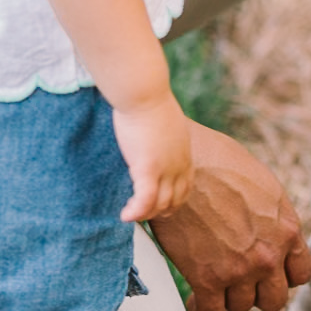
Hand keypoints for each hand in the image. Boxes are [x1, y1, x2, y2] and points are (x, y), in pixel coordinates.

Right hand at [113, 93, 194, 222]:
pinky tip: (124, 216)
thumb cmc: (149, 101)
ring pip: (160, 204)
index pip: (186, 187)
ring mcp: (166, 169)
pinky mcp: (148, 169)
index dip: (174, 200)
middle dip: (160, 211)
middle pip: (175, 200)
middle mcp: (179, 165)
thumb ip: (165, 136)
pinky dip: (136, 212)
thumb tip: (156, 136)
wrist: (145, 94)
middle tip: (142, 213)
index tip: (160, 204)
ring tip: (130, 214)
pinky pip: (145, 200)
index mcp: (185, 154)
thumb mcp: (167, 123)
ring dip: (146, 214)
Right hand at [148, 122, 310, 310]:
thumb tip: (269, 228)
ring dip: (227, 297)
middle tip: (238, 280)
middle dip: (257, 292)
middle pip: (274, 300)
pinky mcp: (207, 279)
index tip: (267, 272)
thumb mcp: (263, 185)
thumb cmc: (215, 161)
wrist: (178, 161)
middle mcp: (269, 255)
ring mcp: (239, 270)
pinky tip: (195, 297)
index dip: (283, 276)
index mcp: (288, 229)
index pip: (301, 274)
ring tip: (213, 282)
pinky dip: (201, 308)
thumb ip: (273, 216)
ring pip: (241, 306)